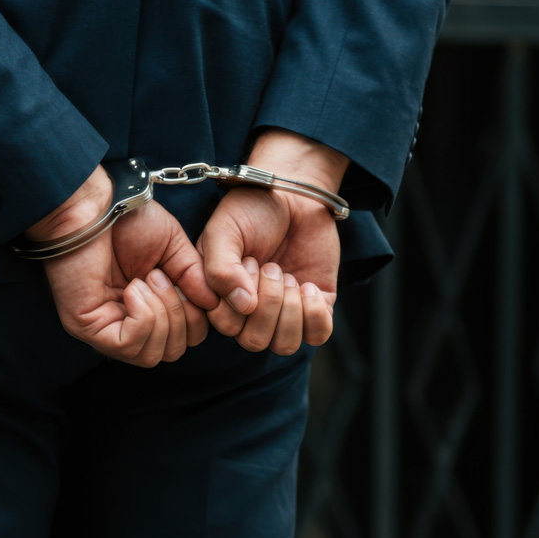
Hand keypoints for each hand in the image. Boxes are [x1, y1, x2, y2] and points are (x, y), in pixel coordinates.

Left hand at [27, 167, 217, 366]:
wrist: (94, 206)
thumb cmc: (129, 220)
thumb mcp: (175, 247)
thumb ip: (194, 278)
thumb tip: (212, 306)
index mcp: (151, 307)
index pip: (187, 337)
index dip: (197, 317)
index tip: (186, 281)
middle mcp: (129, 323)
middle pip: (172, 351)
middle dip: (180, 316)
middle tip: (161, 277)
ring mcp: (108, 329)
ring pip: (152, 355)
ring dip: (161, 315)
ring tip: (146, 280)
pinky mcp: (89, 328)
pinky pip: (129, 345)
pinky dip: (142, 318)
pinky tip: (133, 289)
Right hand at [198, 129, 346, 352]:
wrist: (294, 193)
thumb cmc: (252, 209)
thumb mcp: (224, 231)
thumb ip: (220, 268)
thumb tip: (243, 306)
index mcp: (224, 297)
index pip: (226, 326)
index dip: (237, 301)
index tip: (248, 262)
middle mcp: (252, 310)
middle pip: (255, 341)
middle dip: (267, 304)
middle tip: (271, 266)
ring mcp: (286, 311)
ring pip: (284, 345)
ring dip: (289, 311)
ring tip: (289, 277)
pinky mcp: (317, 305)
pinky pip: (317, 335)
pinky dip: (314, 314)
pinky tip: (309, 286)